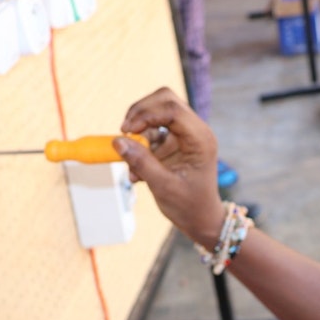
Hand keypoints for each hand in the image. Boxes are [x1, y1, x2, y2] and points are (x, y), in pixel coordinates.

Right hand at [116, 87, 224, 247]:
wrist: (200, 219)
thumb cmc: (189, 206)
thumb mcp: (163, 187)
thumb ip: (141, 163)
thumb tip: (118, 142)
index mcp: (200, 140)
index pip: (173, 110)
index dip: (146, 114)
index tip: (126, 130)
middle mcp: (195, 131)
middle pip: (165, 100)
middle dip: (140, 112)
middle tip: (124, 132)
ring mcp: (185, 134)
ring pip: (157, 110)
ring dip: (138, 130)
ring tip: (132, 159)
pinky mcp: (174, 141)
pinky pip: (152, 129)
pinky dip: (140, 143)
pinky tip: (137, 169)